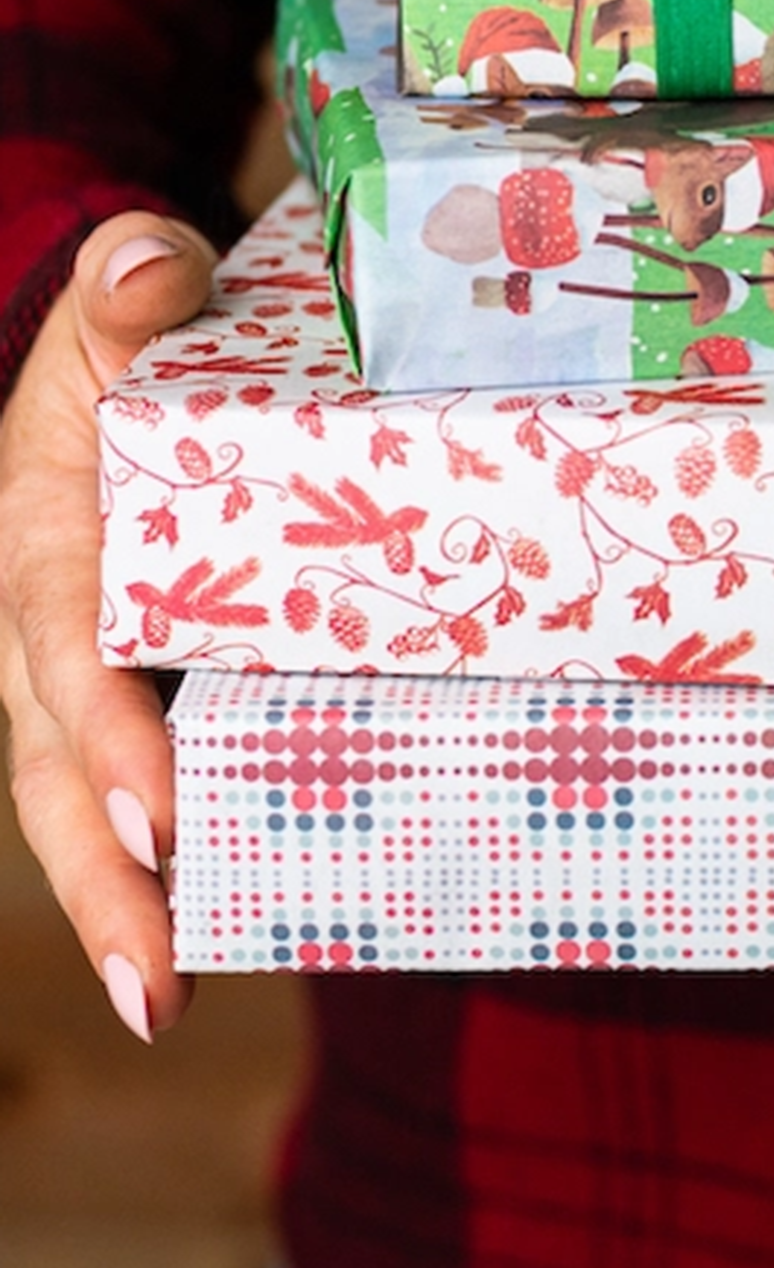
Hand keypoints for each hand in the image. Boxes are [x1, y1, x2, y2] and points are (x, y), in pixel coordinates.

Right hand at [0, 214, 217, 1039]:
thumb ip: (138, 281)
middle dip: (99, 881)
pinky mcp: (137, 688)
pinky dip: (173, 862)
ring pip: (79, 801)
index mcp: (44, 530)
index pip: (64, 642)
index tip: (151, 814)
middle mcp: (45, 619)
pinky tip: (235, 934)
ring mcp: (83, 668)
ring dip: (125, 905)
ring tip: (175, 1000)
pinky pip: (143, 780)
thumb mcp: (133, 292)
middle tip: (160, 988)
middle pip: (53, 765)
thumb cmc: (138, 327)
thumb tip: (149, 266)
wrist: (127, 348)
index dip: (99, 731)